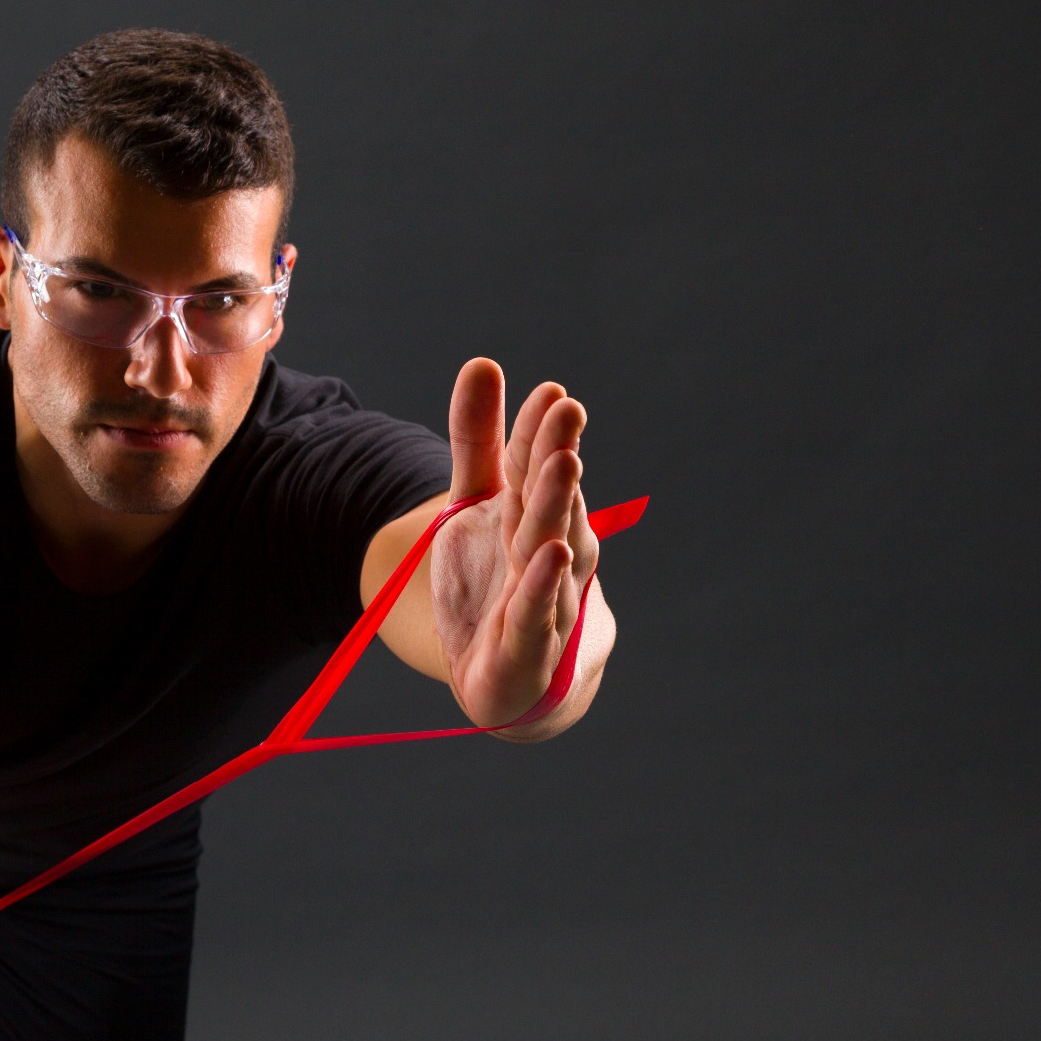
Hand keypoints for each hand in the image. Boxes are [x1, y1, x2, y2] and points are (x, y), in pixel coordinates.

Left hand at [431, 358, 597, 730]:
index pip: (534, 468)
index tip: (551, 392)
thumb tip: (483, 361)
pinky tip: (552, 553)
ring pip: (550, 550)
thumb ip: (476, 439)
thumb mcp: (474, 502)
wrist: (510, 678)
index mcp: (539, 516)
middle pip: (550, 501)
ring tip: (564, 464)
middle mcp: (554, 554)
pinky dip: (543, 585)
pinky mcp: (527, 648)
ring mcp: (546, 601)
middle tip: (566, 410)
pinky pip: (536, 613)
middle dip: (554, 456)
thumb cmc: (498, 581)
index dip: (539, 433)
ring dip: (557, 508)